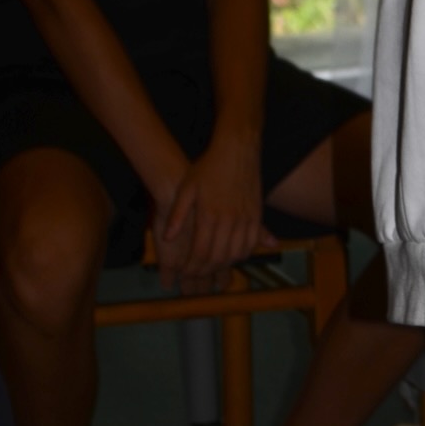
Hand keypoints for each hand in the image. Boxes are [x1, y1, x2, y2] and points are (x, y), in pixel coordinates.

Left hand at [155, 133, 277, 292]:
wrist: (237, 151)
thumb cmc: (208, 168)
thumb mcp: (186, 188)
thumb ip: (177, 215)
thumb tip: (167, 238)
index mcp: (210, 216)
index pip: (201, 252)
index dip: (192, 267)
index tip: (185, 272)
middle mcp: (230, 221)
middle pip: (219, 258)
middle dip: (206, 270)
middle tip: (196, 275)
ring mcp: (246, 219)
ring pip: (236, 254)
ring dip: (224, 265)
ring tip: (212, 267)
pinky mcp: (257, 215)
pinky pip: (251, 243)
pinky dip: (242, 254)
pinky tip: (232, 255)